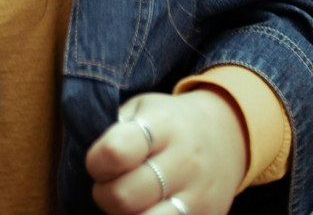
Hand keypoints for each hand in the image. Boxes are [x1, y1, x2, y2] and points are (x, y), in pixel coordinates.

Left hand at [86, 90, 246, 214]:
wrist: (224, 135)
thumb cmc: (168, 122)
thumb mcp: (142, 108)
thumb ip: (114, 129)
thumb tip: (88, 158)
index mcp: (163, 125)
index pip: (116, 152)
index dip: (96, 162)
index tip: (98, 162)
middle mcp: (183, 162)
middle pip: (124, 196)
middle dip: (104, 195)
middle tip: (108, 186)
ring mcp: (196, 197)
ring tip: (127, 203)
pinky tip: (143, 211)